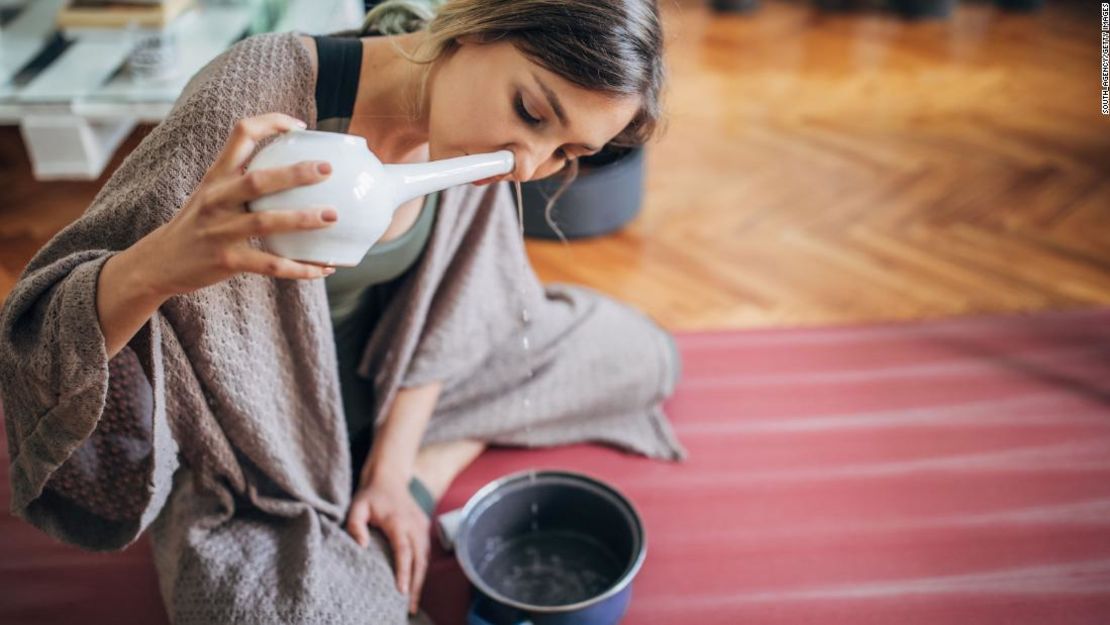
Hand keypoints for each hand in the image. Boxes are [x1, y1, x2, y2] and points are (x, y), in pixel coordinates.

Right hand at [134, 113, 337, 297]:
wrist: (159, 262)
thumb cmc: (197, 224)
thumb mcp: (210, 192)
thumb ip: (242, 179)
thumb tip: (293, 171)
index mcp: (216, 176)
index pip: (241, 134)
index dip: (271, 123)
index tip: (300, 127)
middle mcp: (217, 199)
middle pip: (258, 180)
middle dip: (295, 174)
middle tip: (328, 169)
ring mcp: (221, 231)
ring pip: (266, 222)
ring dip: (302, 219)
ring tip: (332, 216)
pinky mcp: (227, 261)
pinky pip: (270, 264)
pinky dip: (299, 268)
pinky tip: (323, 268)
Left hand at [346, 473, 430, 614]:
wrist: (390, 477)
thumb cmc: (371, 495)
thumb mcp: (356, 506)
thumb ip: (355, 526)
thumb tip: (362, 547)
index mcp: (399, 521)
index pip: (404, 551)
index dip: (404, 572)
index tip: (402, 591)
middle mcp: (414, 525)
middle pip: (420, 560)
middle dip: (416, 585)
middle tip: (410, 607)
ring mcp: (422, 526)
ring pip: (425, 558)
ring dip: (421, 580)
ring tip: (413, 602)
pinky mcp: (424, 528)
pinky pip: (425, 553)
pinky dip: (422, 569)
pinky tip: (416, 584)